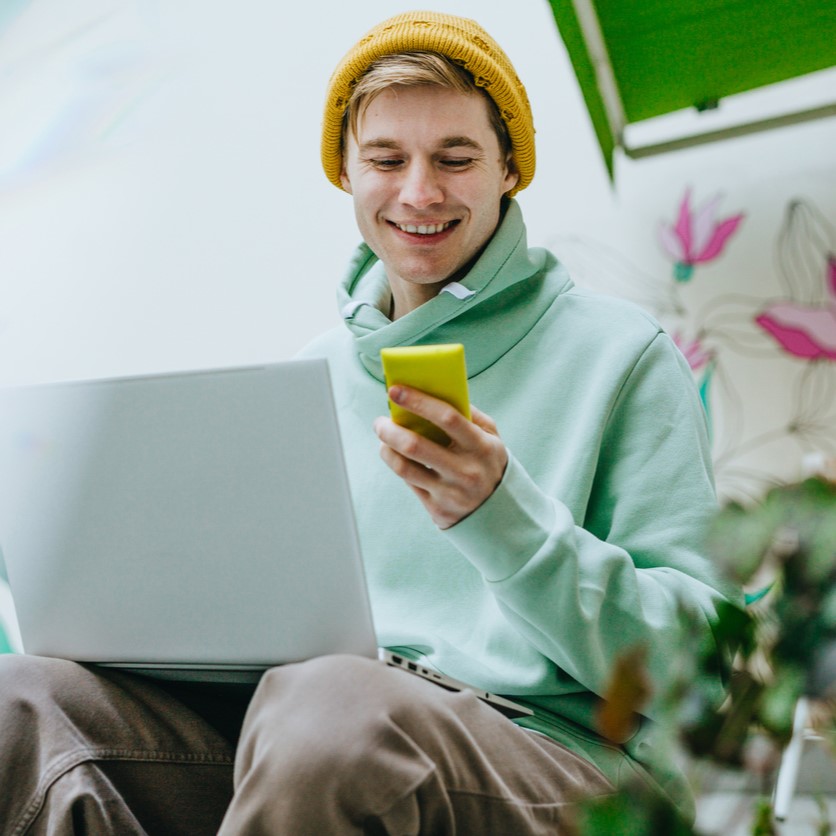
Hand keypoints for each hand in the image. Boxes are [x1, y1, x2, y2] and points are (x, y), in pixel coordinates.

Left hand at [373, 385, 507, 528]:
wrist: (499, 509)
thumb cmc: (487, 461)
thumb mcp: (491, 436)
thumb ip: (469, 413)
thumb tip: (436, 392)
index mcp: (481, 446)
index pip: (447, 418)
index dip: (418, 402)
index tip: (395, 390)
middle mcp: (466, 470)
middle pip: (416, 446)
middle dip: (390, 430)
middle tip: (380, 421)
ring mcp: (450, 492)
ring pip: (405, 467)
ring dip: (386, 448)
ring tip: (383, 438)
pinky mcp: (437, 508)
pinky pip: (408, 482)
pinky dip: (396, 464)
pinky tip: (393, 453)